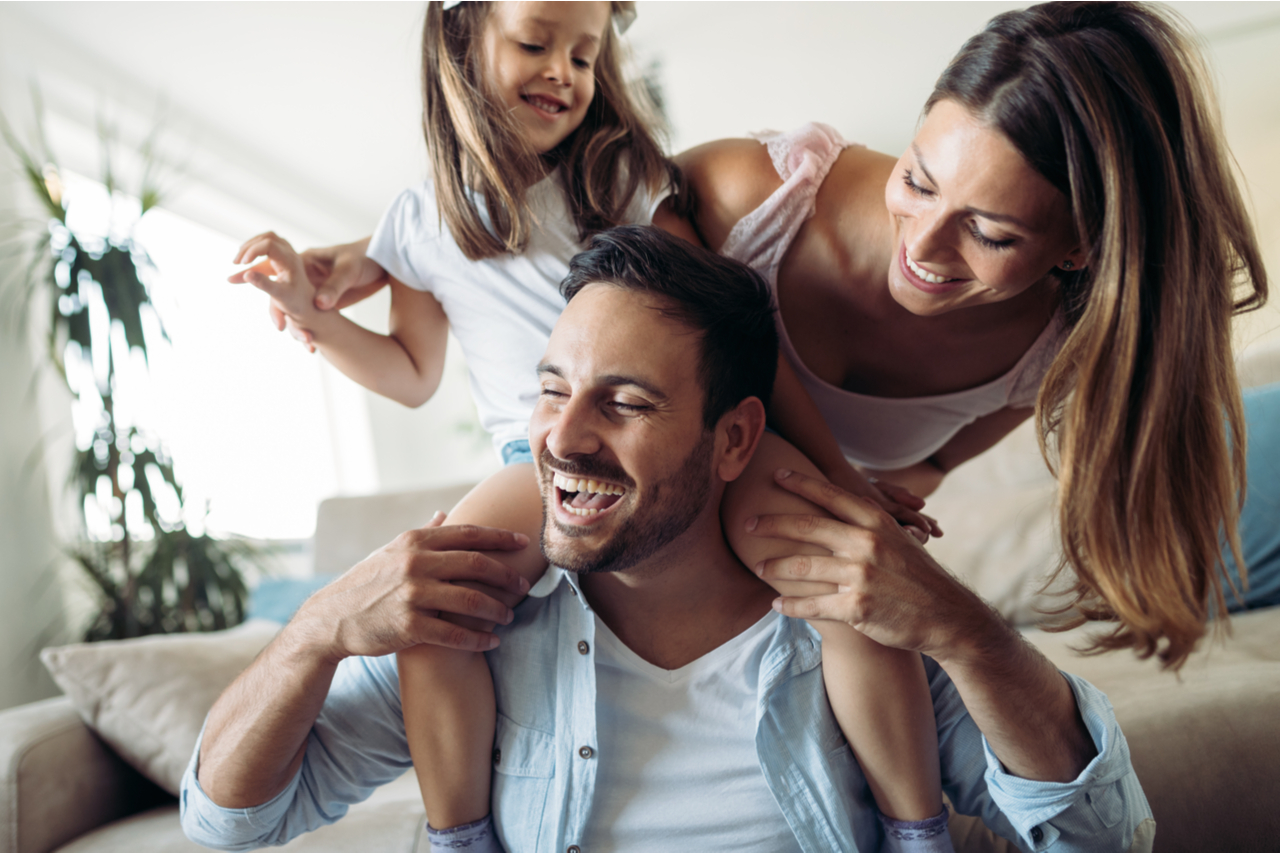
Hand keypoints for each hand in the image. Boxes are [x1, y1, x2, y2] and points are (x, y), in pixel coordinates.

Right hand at [230, 232, 317, 324]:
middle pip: (267, 238)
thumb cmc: (295, 302)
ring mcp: (287, 253)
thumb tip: (247, 275)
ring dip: (251, 246)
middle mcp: (290, 253)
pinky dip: (255, 250)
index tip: (241, 265)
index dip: (253, 251)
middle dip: (249, 247)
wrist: (306, 303)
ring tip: (238, 261)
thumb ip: (264, 285)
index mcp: (291, 261)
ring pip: (267, 238)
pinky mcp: (282, 256)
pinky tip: (246, 261)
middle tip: (235, 263)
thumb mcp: (280, 296)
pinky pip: (268, 245)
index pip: (269, 244)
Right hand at [262, 238, 387, 350]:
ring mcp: (314, 291)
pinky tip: (315, 346)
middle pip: (282, 298)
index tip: (264, 306)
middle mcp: (305, 277)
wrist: (384, 261)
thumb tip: (319, 305)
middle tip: (289, 331)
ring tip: (307, 343)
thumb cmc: (365, 257)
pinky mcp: (325, 303)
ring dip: (298, 328)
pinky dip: (311, 331)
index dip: (264, 287)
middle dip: (281, 315)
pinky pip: (312, 319)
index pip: (276, 273)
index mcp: (304, 262)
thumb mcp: (349, 270)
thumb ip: (334, 286)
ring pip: (296, 311)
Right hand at [287, 517, 532, 662]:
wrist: (333, 618)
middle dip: (506, 575)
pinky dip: (478, 639)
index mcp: (414, 541)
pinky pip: (455, 634)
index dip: (500, 537)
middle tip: (524, 585)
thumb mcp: (391, 551)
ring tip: (510, 616)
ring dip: (497, 610)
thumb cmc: (367, 582)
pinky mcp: (409, 626)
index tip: (524, 542)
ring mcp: (412, 594)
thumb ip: (422, 534)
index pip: (468, 534)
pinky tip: (491, 641)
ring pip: (471, 601)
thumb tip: (444, 514)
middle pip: (476, 565)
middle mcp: (415, 563)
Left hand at [748, 469, 990, 660]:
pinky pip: (812, 605)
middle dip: (771, 523)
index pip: (830, 495)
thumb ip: (870, 524)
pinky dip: (790, 605)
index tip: (775, 474)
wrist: (947, 616)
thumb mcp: (900, 539)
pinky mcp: (856, 607)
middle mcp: (866, 543)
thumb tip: (841, 506)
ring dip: (774, 567)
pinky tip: (776, 604)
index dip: (800, 483)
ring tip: (758, 567)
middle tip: (747, 523)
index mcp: (876, 522)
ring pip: (802, 567)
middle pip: (807, 526)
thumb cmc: (918, 577)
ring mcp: (861, 576)